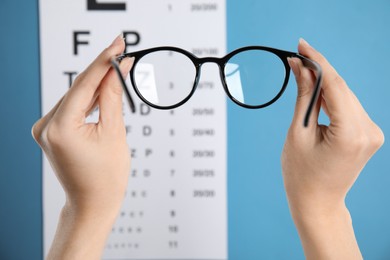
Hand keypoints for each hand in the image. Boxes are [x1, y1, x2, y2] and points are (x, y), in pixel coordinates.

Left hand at [32, 34, 132, 258]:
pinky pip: (72, 106)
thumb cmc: (106, 177)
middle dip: (102, 71)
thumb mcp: (114, 132)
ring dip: (97, 84)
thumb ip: (113, 96)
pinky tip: (104, 89)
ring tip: (119, 69)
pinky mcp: (51, 131)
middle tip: (122, 52)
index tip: (118, 45)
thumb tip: (118, 70)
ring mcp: (45, 129)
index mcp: (60, 128)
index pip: (84, 84)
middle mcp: (46, 126)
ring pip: (75, 96)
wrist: (93, 202)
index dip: (104, 62)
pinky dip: (89, 98)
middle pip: (78, 88)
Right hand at [282, 39, 383, 258]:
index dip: (317, 61)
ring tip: (302, 75)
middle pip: (342, 89)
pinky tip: (317, 94)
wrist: (317, 202)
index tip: (301, 46)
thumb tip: (300, 67)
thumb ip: (305, 96)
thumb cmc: (301, 174)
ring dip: (325, 84)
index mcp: (351, 134)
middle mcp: (369, 131)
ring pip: (346, 96)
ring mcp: (372, 133)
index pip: (335, 85)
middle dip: (319, 71)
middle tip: (296, 58)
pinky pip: (349, 107)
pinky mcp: (369, 134)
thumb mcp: (298, 132)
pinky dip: (332, 98)